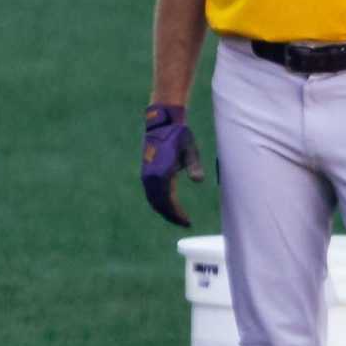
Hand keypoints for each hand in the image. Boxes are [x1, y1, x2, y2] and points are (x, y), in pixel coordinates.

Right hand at [140, 103, 205, 225]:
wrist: (161, 123)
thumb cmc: (178, 135)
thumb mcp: (190, 149)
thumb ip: (194, 164)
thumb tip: (199, 180)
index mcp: (160, 173)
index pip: (168, 201)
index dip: (177, 214)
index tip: (188, 222)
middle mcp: (150, 177)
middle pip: (159, 204)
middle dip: (171, 215)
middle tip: (185, 223)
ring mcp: (146, 175)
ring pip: (153, 200)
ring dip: (164, 210)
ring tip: (177, 216)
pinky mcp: (146, 173)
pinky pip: (151, 193)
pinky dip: (159, 202)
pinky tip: (169, 204)